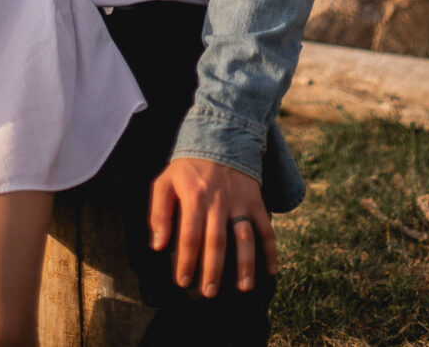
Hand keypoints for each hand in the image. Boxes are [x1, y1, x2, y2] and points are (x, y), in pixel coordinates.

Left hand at [149, 158, 276, 296]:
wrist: (220, 137)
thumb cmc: (188, 167)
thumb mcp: (165, 181)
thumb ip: (158, 212)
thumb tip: (157, 245)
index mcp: (194, 196)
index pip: (190, 234)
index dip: (186, 260)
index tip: (183, 281)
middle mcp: (218, 201)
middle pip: (216, 240)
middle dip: (213, 269)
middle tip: (210, 292)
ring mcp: (240, 201)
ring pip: (244, 236)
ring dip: (245, 264)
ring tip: (244, 288)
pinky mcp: (256, 200)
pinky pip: (266, 227)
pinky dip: (270, 249)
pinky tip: (271, 270)